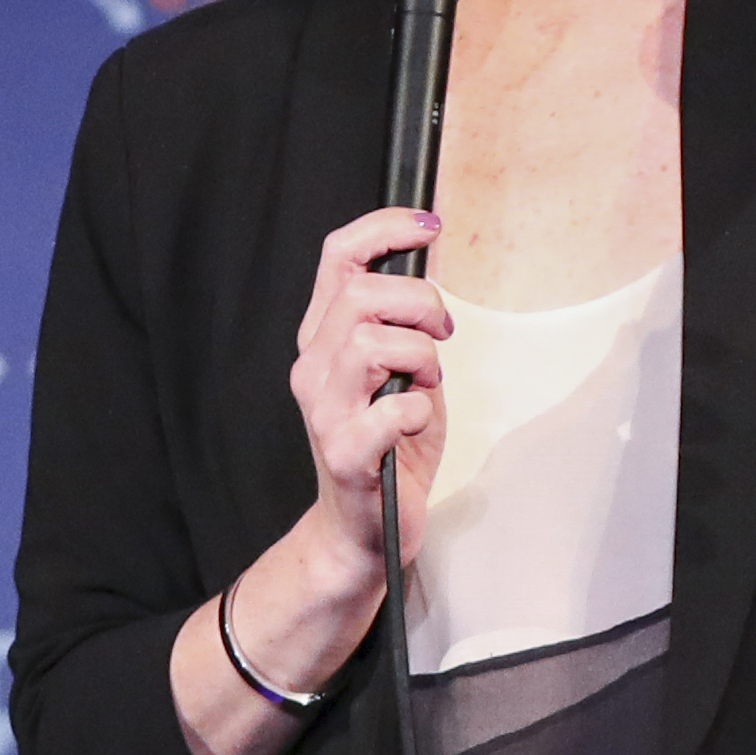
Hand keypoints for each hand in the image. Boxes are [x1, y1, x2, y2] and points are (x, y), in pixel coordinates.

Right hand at [285, 206, 451, 543]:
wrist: (365, 529)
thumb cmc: (389, 447)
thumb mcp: (400, 370)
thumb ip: (405, 323)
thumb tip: (430, 270)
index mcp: (324, 339)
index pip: (338, 257)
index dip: (384, 229)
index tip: (428, 225)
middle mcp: (314, 367)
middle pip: (362, 296)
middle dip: (421, 305)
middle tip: (441, 336)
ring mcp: (324, 410)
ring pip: (373, 344)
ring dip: (421, 357)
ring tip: (427, 384)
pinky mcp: (344, 452)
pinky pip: (391, 411)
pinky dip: (418, 412)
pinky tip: (416, 426)